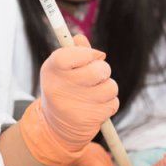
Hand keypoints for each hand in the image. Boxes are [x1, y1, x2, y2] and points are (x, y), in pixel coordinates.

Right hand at [18, 34, 118, 165]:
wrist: (56, 127)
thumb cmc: (63, 90)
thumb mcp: (61, 70)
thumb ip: (74, 52)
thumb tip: (80, 38)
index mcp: (51, 70)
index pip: (69, 55)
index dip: (88, 53)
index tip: (95, 55)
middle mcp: (61, 87)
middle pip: (99, 70)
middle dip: (103, 70)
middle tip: (97, 75)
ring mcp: (75, 105)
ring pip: (110, 87)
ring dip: (107, 88)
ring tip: (95, 93)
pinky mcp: (89, 118)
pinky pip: (113, 103)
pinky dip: (109, 103)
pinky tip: (96, 106)